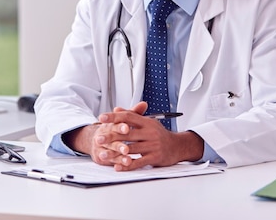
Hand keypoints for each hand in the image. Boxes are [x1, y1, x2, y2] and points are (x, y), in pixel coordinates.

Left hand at [65, 102, 203, 170]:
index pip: (128, 116)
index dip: (114, 116)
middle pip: (127, 133)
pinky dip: (127, 165)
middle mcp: (150, 132)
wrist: (177, 146)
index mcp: (147, 122)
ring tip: (103, 155)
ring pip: (131, 149)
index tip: (101, 117)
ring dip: (115, 153)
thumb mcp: (147, 123)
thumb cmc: (159, 134)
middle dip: (111, 136)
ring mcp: (153, 145)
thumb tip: (116, 108)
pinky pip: (139, 162)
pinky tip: (117, 167)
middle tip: (98, 139)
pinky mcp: (155, 158)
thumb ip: (131, 116)